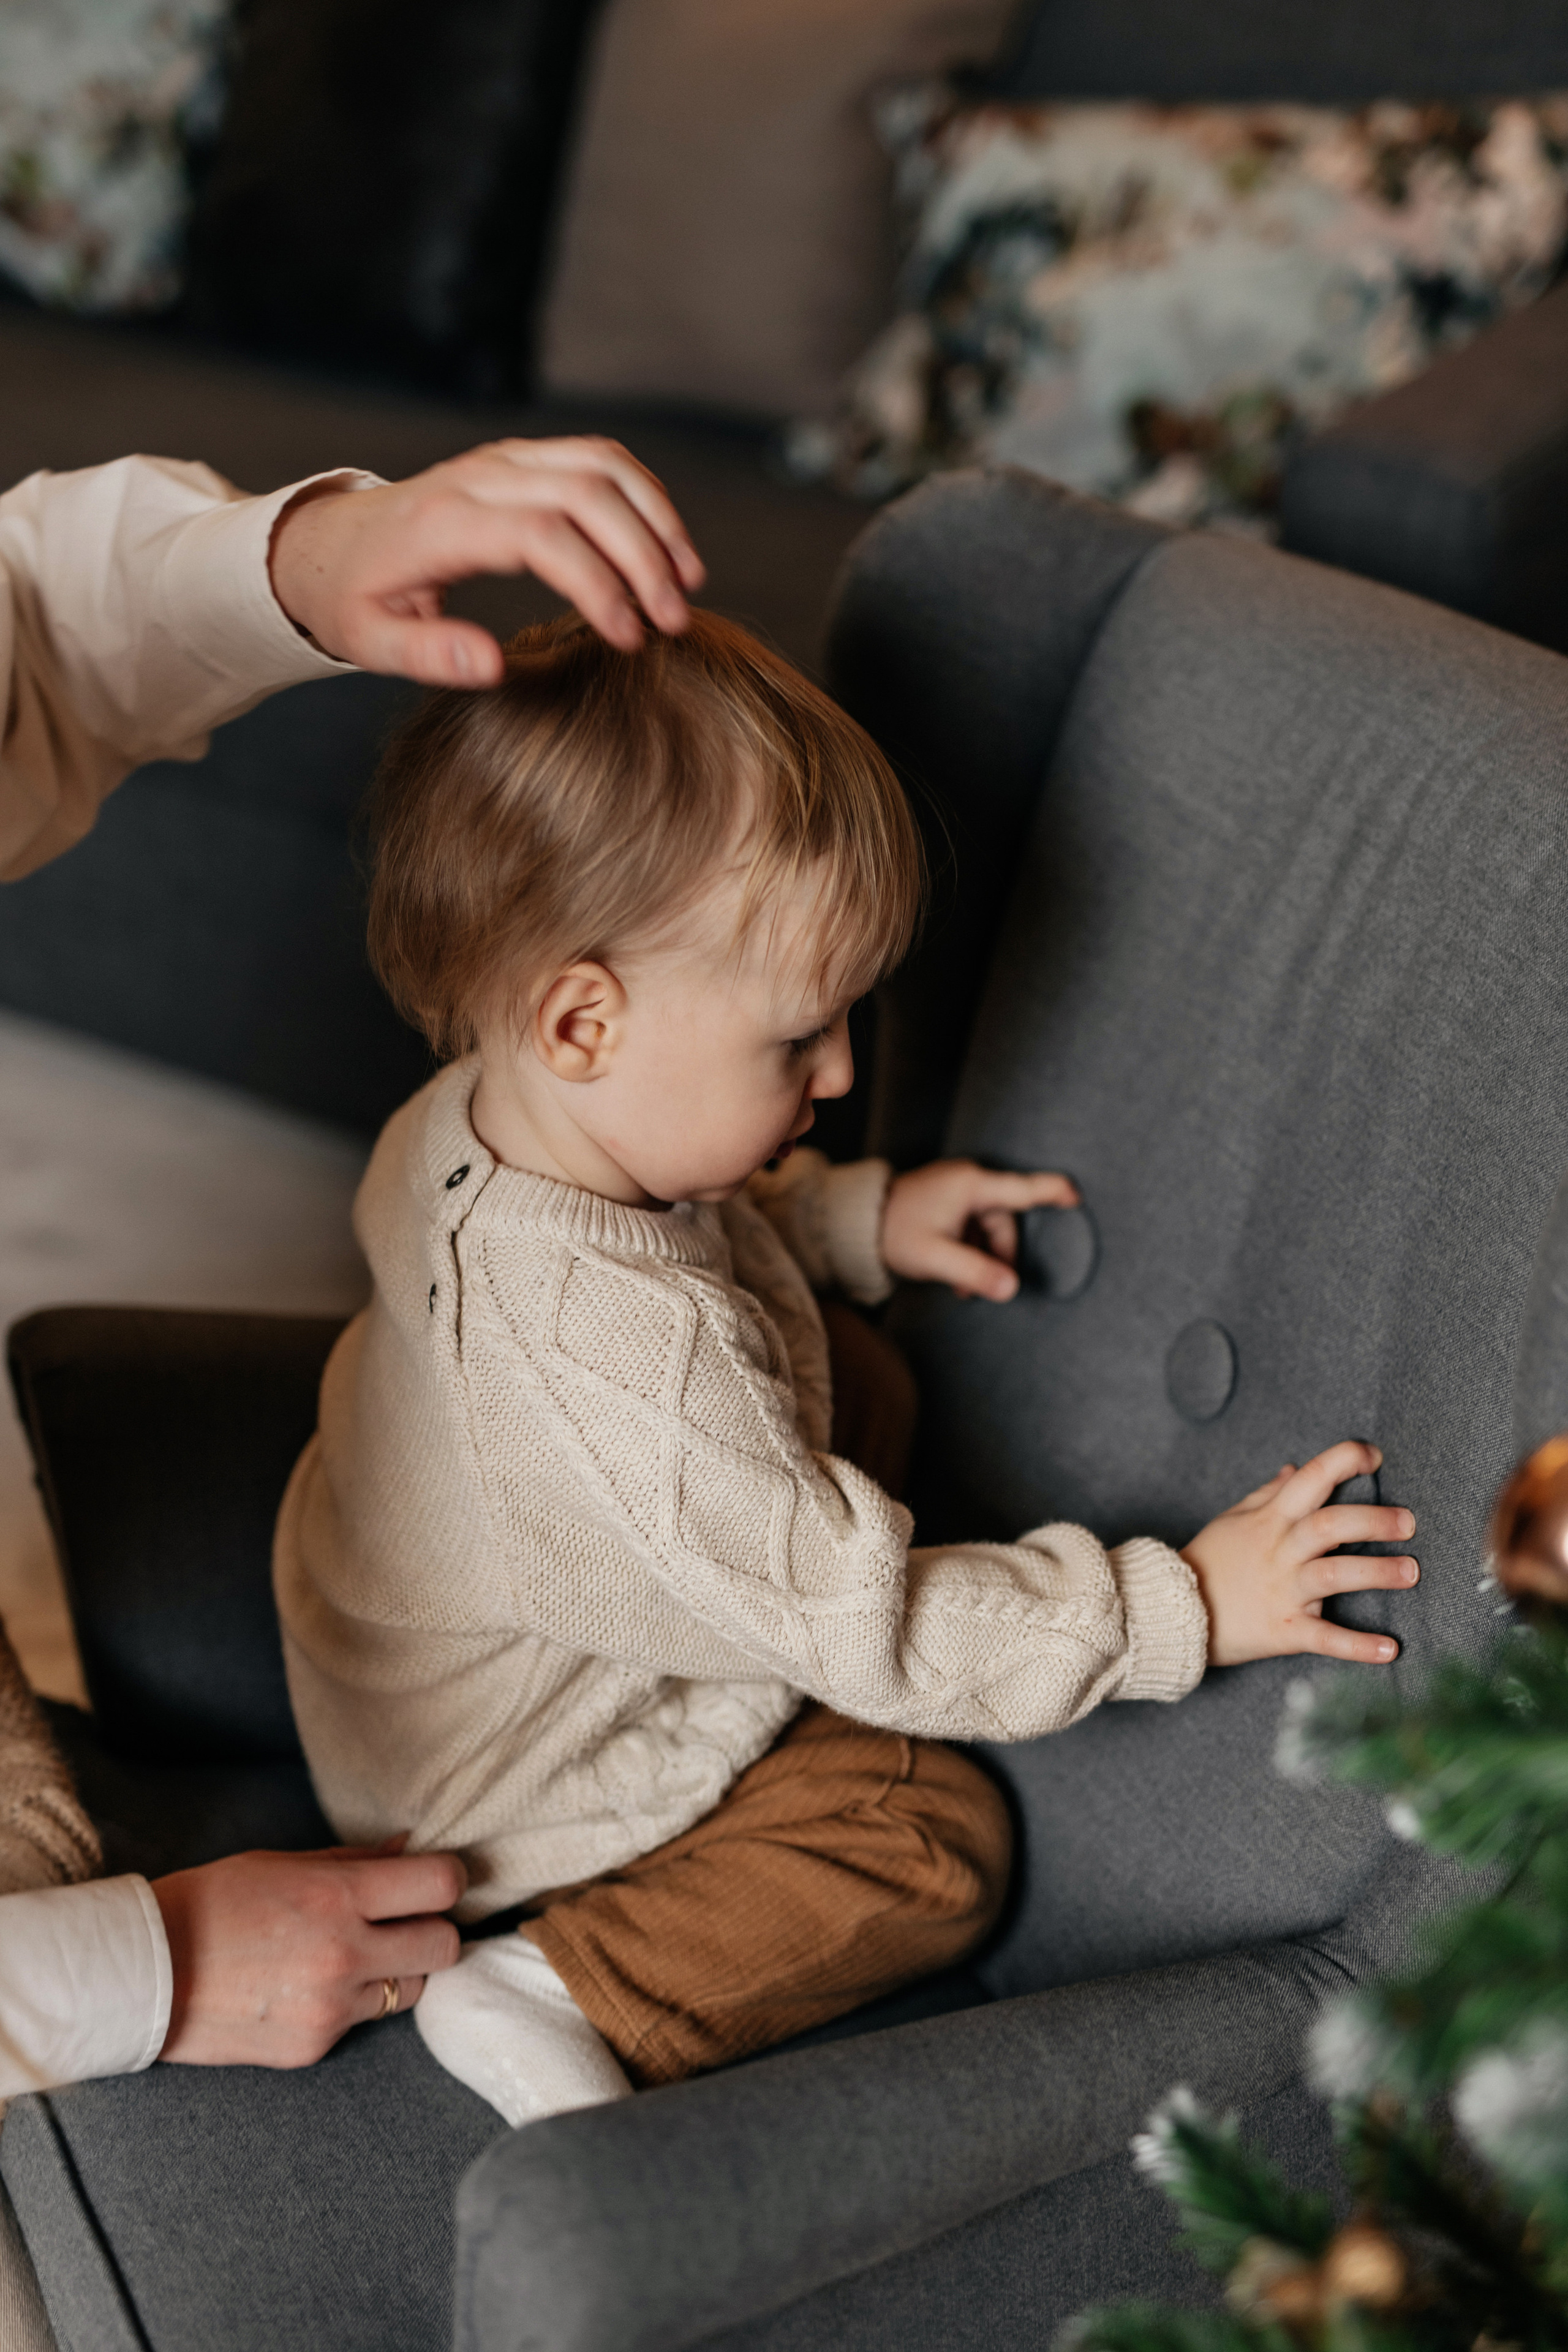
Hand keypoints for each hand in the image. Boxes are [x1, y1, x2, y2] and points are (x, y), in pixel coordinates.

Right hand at [153, 1844, 464, 2067]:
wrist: (144, 1973)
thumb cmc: (211, 1903)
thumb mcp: (281, 1863)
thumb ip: (354, 1861)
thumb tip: (409, 1849)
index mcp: (337, 1897)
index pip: (441, 1885)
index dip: (449, 1879)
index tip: (435, 1879)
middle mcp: (343, 1955)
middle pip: (445, 1946)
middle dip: (435, 1929)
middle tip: (408, 1920)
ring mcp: (330, 2009)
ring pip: (413, 1989)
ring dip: (400, 1970)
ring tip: (358, 1954)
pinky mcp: (313, 2048)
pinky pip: (362, 2021)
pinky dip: (352, 2003)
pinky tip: (312, 1986)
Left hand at [268, 437, 705, 680]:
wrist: (329, 543)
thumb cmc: (354, 598)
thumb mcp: (369, 640)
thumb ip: (429, 655)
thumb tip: (493, 667)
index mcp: (444, 523)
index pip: (542, 536)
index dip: (596, 583)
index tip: (627, 637)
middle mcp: (480, 477)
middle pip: (587, 493)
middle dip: (644, 555)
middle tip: (673, 620)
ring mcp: (505, 459)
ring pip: (603, 465)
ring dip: (657, 519)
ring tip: (687, 580)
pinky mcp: (523, 458)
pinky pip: (598, 458)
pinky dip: (642, 495)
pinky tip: (664, 545)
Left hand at [882, 1160, 1079, 1300]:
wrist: (857, 1223)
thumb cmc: (894, 1233)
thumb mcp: (935, 1257)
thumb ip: (975, 1272)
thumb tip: (1012, 1288)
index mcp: (971, 1186)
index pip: (1023, 1188)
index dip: (1054, 1191)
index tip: (1077, 1197)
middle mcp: (968, 1181)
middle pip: (1005, 1220)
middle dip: (999, 1255)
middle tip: (980, 1286)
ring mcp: (957, 1188)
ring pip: (988, 1227)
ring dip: (982, 1256)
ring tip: (960, 1284)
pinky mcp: (948, 1199)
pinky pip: (972, 1225)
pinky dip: (969, 1247)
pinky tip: (954, 1270)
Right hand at [1182, 1442, 1418, 1667]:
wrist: (1169, 1613)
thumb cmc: (1208, 1562)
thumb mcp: (1232, 1519)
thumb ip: (1267, 1494)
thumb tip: (1295, 1468)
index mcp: (1269, 1519)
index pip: (1310, 1478)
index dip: (1343, 1461)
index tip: (1374, 1456)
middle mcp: (1280, 1551)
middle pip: (1330, 1525)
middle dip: (1373, 1520)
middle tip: (1409, 1521)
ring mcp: (1282, 1591)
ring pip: (1334, 1575)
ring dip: (1377, 1573)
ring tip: (1411, 1572)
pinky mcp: (1283, 1631)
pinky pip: (1325, 1638)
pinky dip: (1358, 1646)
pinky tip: (1390, 1650)